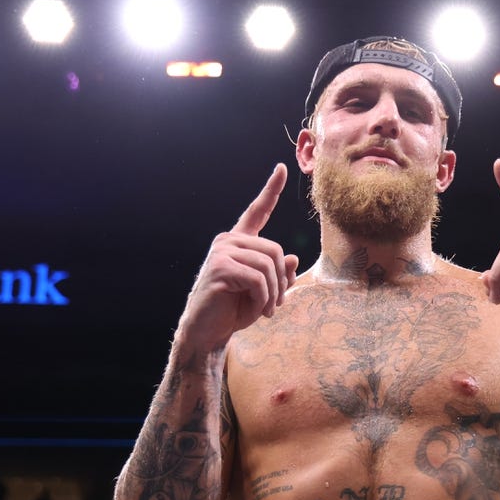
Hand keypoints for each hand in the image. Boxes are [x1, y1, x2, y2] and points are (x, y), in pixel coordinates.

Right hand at [179, 164, 299, 350]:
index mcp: (239, 242)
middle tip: (276, 304)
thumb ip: (279, 273)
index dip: (271, 190)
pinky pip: (259, 279)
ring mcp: (222, 252)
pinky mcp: (221, 268)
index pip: (257, 211)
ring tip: (268, 310)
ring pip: (269, 265)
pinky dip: (265, 299)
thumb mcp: (265, 291)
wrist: (207, 331)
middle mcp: (228, 241)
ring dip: (274, 293)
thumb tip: (293, 258)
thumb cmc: (234, 310)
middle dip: (282, 281)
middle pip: (275, 250)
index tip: (282, 168)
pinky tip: (259, 311)